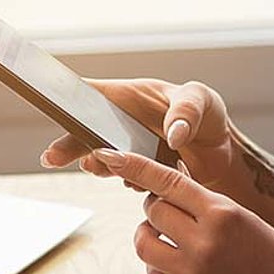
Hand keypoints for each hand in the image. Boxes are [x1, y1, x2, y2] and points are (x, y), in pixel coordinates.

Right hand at [40, 79, 233, 187]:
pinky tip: (139, 181)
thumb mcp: (202, 101)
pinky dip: (127, 181)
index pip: (91, 91)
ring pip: (100, 158)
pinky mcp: (137, 173)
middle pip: (84, 130)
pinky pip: (124, 179)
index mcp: (129, 96)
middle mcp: (121, 123)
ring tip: (97, 166)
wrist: (222, 155)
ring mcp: (127, 150)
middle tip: (52, 157)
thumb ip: (187, 112)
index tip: (51, 104)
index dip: (67, 96)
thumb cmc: (208, 115)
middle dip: (67, 144)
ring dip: (97, 165)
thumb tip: (173, 134)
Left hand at [91, 148, 273, 273]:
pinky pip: (152, 273)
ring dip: (149, 234)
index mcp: (221, 213)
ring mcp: (191, 272)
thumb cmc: (273, 255)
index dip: (134, 166)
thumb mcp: (243, 216)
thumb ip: (204, 204)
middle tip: (170, 212)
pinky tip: (178, 263)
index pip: (167, 181)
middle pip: (152, 210)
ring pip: (144, 242)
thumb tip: (165, 188)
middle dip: (156, 207)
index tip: (109, 155)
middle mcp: (203, 241)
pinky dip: (158, 265)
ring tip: (167, 237)